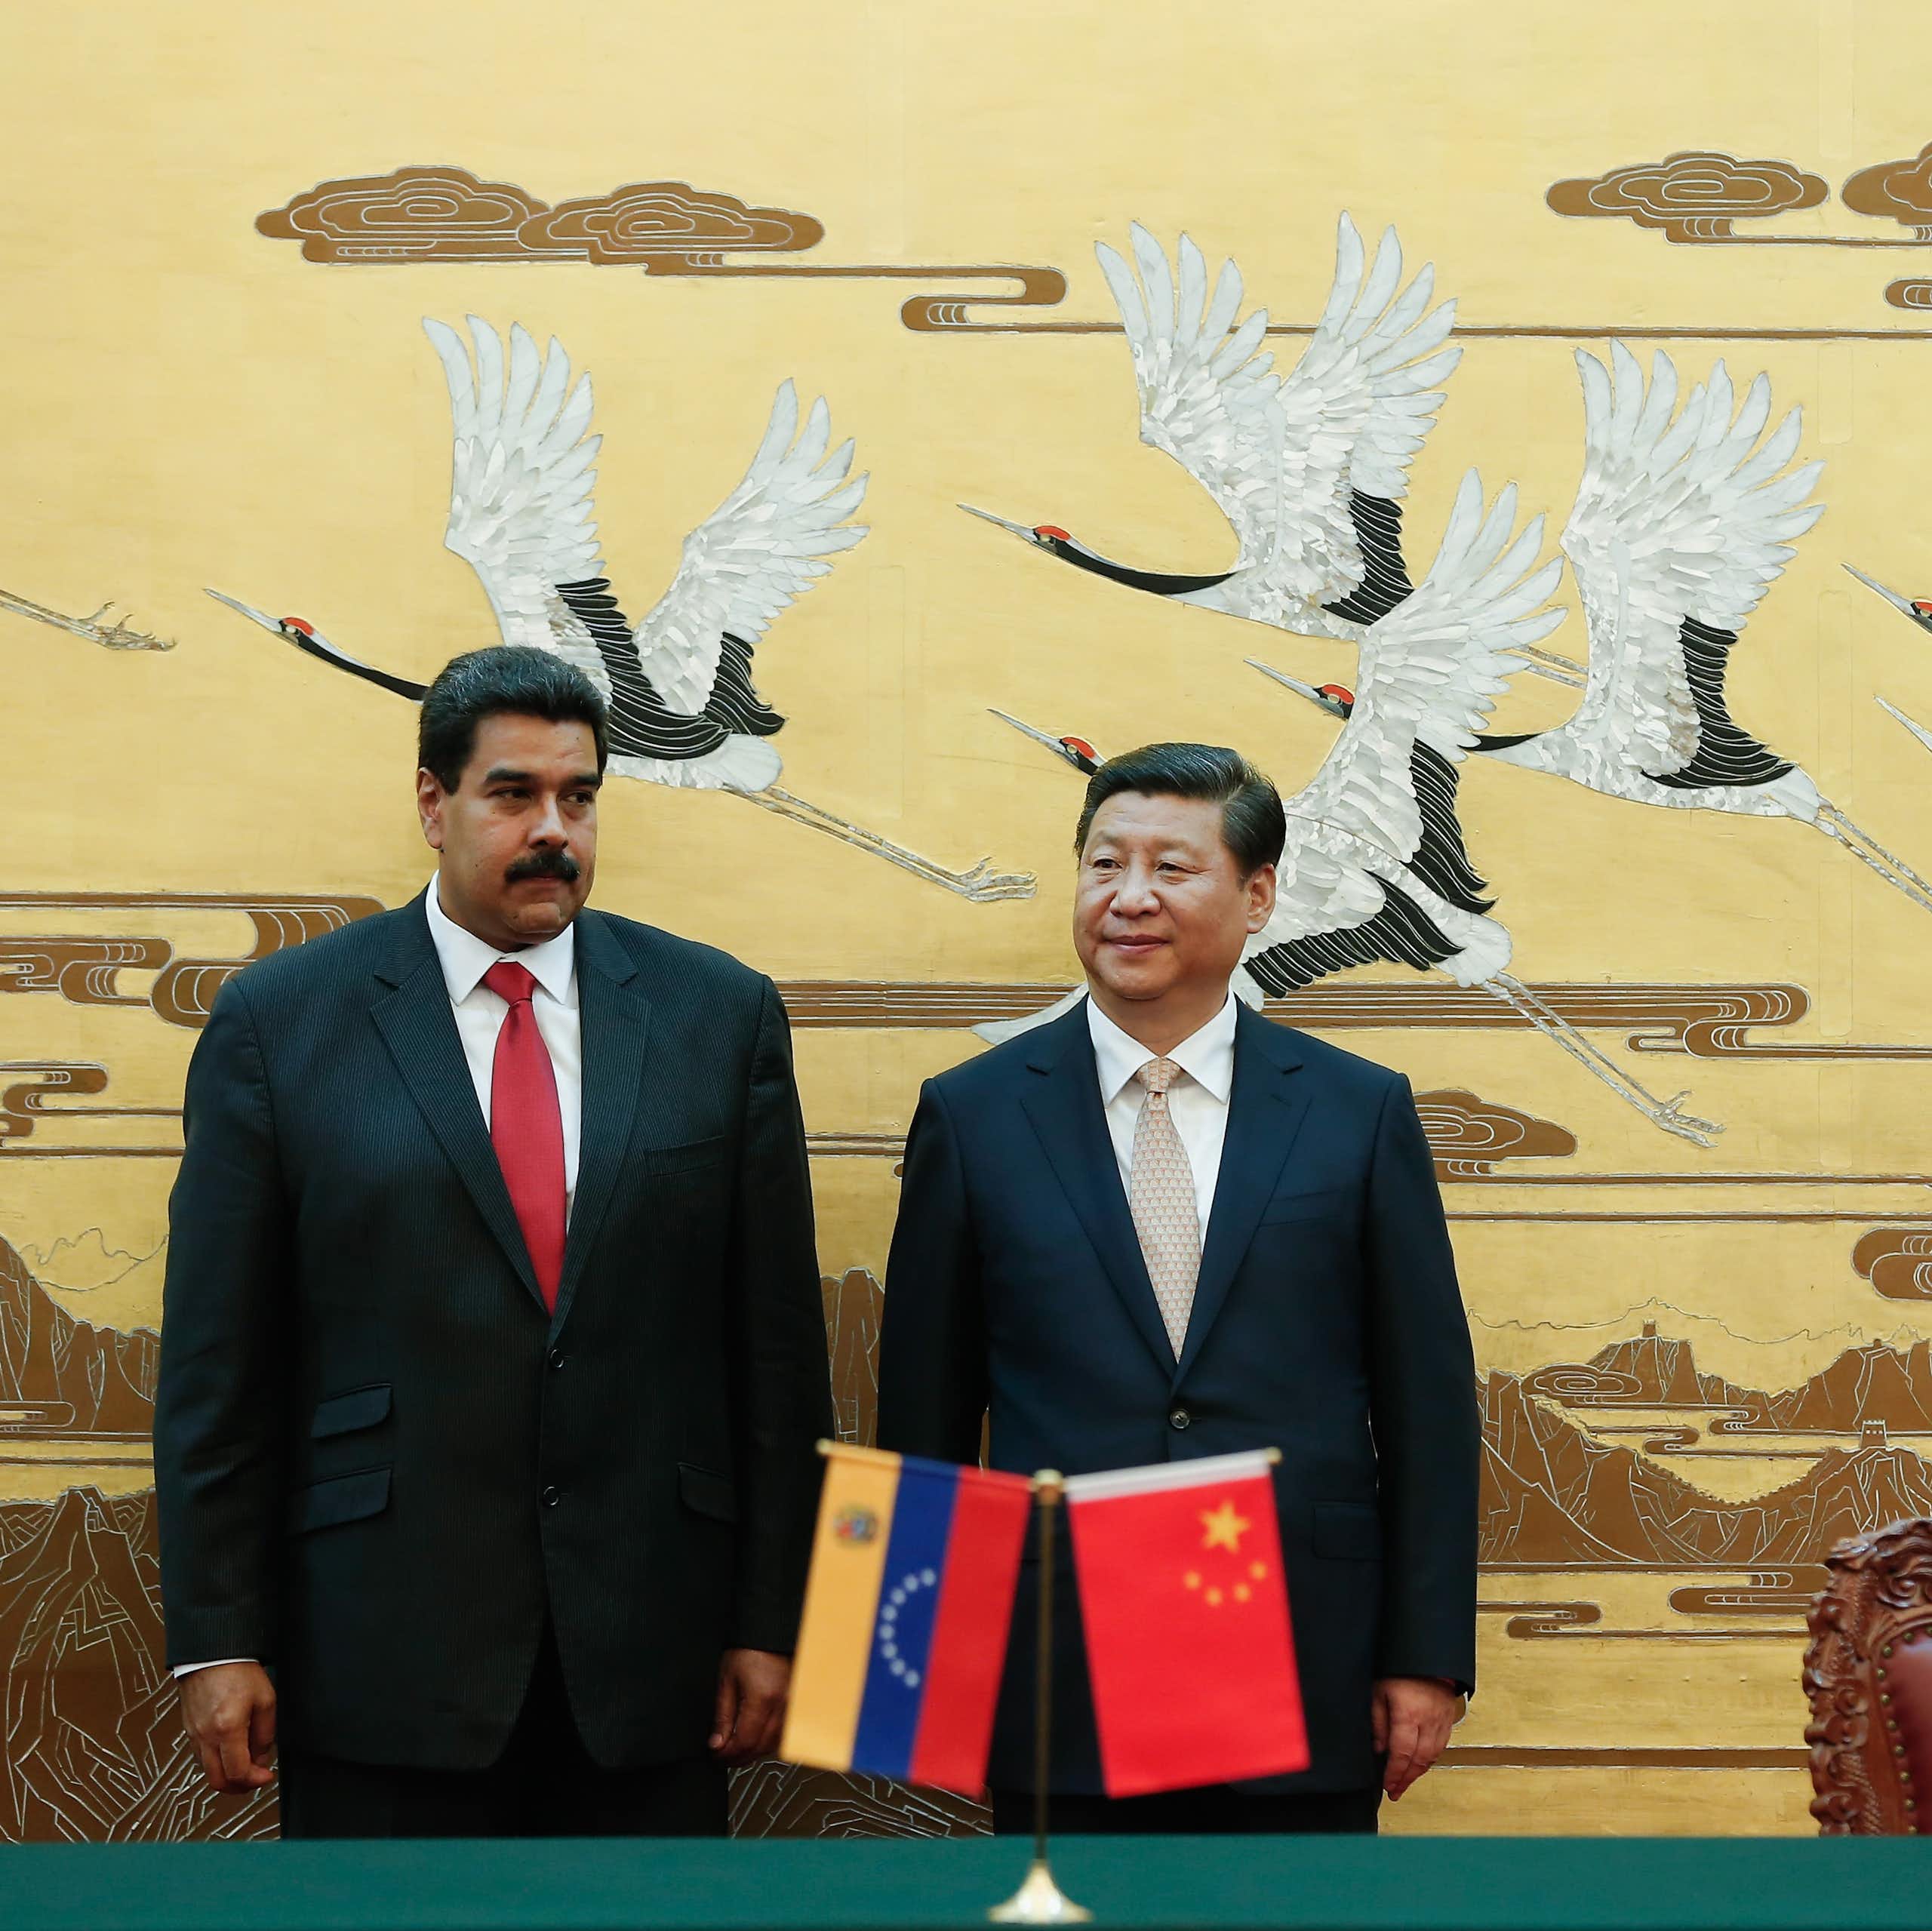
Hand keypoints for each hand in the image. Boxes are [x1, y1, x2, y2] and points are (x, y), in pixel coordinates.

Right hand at [179, 1662, 276, 1794]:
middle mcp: (206, 1737)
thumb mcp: (265, 1700)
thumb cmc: (239, 1672)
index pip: (237, 1772)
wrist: (211, 1655)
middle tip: (255, 1780)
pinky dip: (216, 1763)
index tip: (267, 1776)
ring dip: (226, 1776)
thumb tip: (261, 1758)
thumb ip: (264, 1734)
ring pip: (207, 1772)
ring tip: (245, 1767)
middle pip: (217, 1781)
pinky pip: (201, 1758)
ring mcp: (193, 1735)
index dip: (254, 1781)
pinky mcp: (188, 1731)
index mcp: (227, 1729)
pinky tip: (230, 1753)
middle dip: (238, 1787)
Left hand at [710, 1648, 789, 1765]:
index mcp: (764, 1699)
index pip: (746, 1741)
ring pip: (774, 1744)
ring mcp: (793, 1706)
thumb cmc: (748, 1650)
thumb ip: (722, 1716)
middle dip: (739, 1757)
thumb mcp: (727, 1681)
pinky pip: (783, 1734)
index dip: (728, 1754)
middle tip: (722, 1756)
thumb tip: (717, 1744)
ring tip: (737, 1749)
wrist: (769, 1634)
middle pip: (761, 1747)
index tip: (715, 1755)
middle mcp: (783, 1705)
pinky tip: (756, 1739)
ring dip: (754, 1752)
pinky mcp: (796, 1705)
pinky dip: (768, 1742)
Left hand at [1371, 1676, 1459, 1800]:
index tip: (1387, 1785)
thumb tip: (1379, 1748)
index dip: (1394, 1773)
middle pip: (1418, 1761)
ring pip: (1431, 1757)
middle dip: (1406, 1779)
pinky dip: (1429, 1760)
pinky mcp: (1448, 1720)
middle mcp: (1427, 1722)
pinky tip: (1420, 1765)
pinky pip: (1440, 1747)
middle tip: (1395, 1791)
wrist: (1428, 1655)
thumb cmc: (1400, 1670)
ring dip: (1418, 1773)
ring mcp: (1440, 1722)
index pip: (1402, 1754)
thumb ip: (1378, 1720)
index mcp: (1408, 1715)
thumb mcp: (1379, 1691)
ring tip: (1405, 1782)